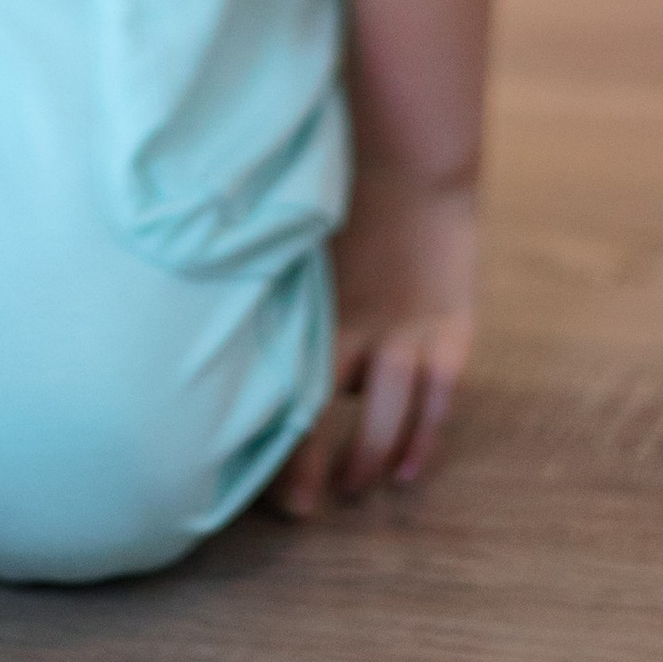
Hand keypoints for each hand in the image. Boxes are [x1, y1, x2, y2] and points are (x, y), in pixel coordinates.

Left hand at [273, 158, 475, 518]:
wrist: (407, 150)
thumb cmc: (332, 191)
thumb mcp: (291, 239)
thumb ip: (267, 282)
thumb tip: (210, 320)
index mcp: (312, 304)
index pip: (289, 389)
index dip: (277, 442)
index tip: (258, 483)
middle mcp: (359, 324)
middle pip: (328, 413)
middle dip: (312, 468)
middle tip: (299, 511)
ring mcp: (409, 328)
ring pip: (389, 415)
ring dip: (370, 458)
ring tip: (353, 488)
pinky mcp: (452, 324)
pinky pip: (442, 394)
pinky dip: (425, 436)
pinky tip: (409, 469)